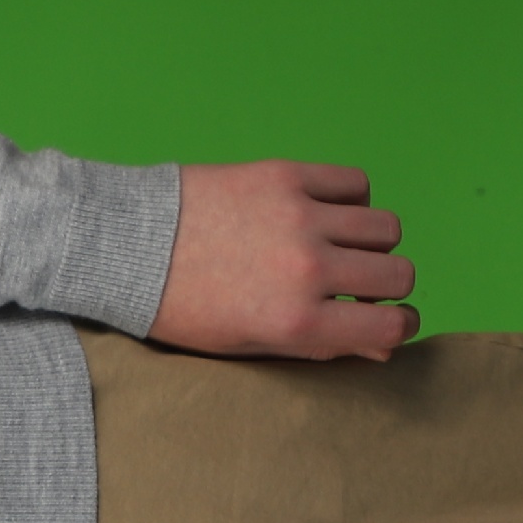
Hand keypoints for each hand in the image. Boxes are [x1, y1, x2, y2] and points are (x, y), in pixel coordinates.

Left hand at [148, 161, 415, 360]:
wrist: (124, 246)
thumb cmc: (179, 307)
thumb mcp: (244, 345)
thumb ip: (318, 347)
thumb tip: (381, 346)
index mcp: (294, 322)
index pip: (392, 326)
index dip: (397, 326)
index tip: (384, 320)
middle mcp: (306, 269)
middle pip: (398, 273)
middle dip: (387, 286)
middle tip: (356, 286)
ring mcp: (299, 217)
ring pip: (386, 227)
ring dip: (371, 243)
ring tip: (339, 248)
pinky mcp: (285, 175)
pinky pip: (356, 184)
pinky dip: (351, 200)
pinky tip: (323, 214)